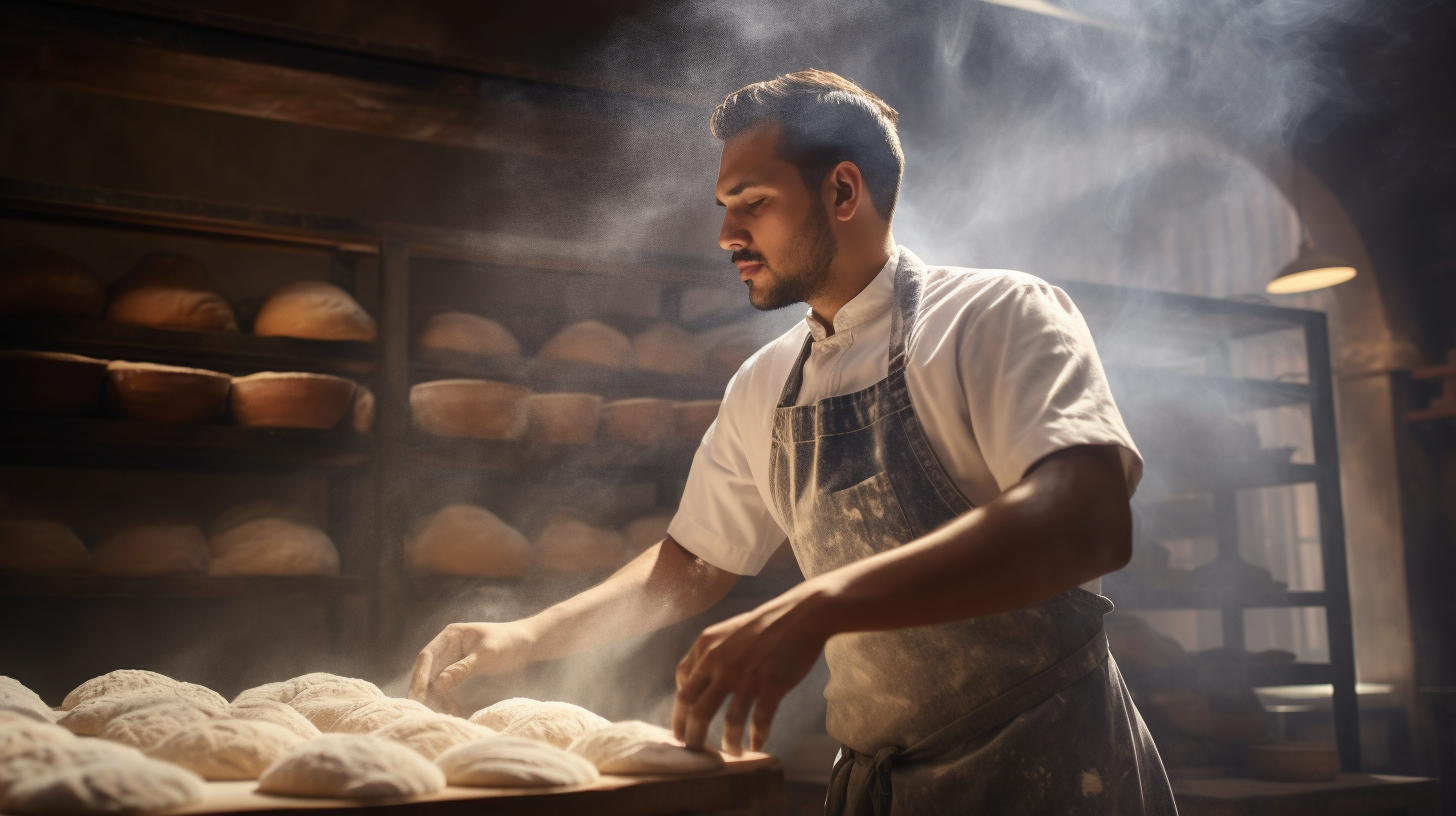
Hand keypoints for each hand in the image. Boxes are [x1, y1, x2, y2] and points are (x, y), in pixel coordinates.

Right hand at [409, 622, 534, 713]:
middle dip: (426, 691)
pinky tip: (454, 711)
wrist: (527, 644)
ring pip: (437, 681)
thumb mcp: (487, 655)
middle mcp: (448, 646)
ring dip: (437, 697)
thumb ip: (464, 668)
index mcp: (451, 635)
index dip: (420, 676)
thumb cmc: (509, 643)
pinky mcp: (460, 670)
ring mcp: (453, 658)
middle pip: (428, 670)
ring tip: (443, 714)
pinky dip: (448, 698)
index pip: (427, 656)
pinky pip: (448, 686)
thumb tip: (438, 683)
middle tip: (422, 711)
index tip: (417, 695)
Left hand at [672, 586, 832, 755]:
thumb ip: (706, 657)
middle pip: (697, 710)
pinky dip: (757, 736)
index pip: (683, 690)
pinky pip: (760, 719)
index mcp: (706, 649)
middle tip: (696, 752)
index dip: (680, 716)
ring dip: (729, 743)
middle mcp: (722, 663)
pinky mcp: (772, 683)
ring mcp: (747, 675)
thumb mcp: (724, 634)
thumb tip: (689, 685)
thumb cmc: (761, 626)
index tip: (683, 730)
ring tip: (731, 753)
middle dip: (694, 737)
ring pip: (729, 721)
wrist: (800, 615)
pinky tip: (756, 744)